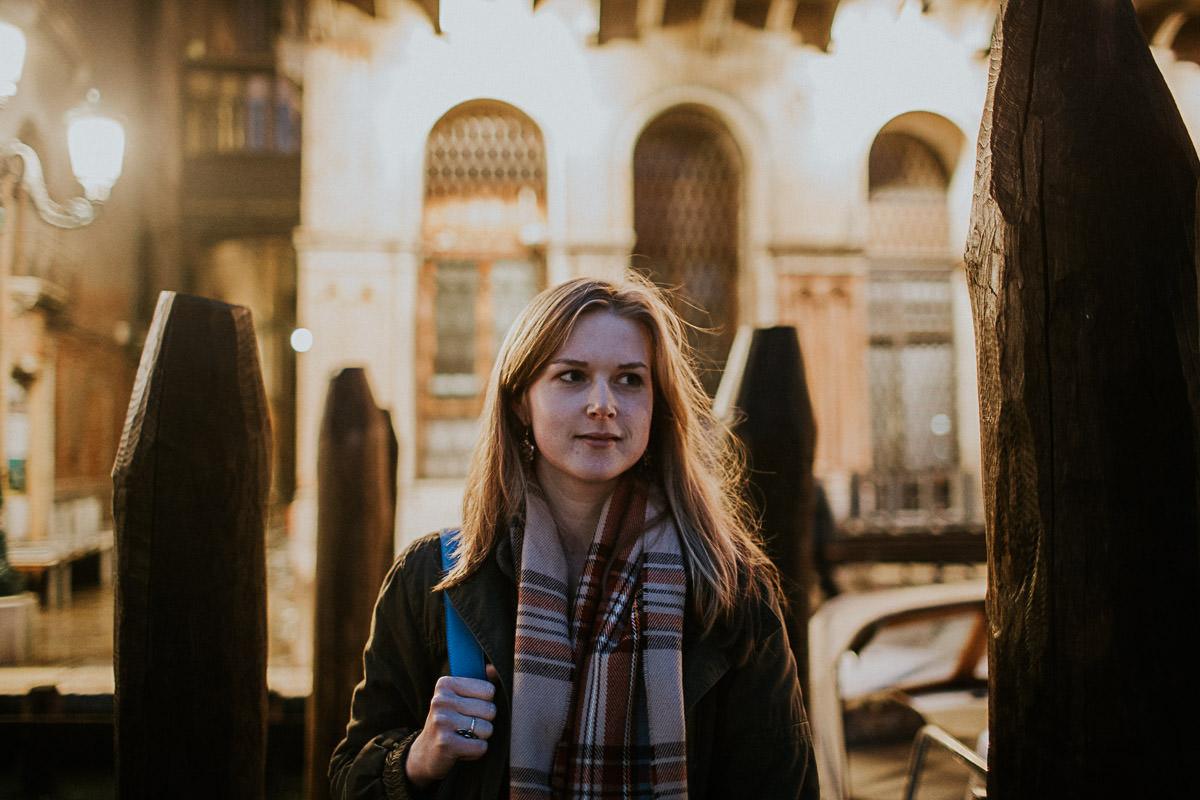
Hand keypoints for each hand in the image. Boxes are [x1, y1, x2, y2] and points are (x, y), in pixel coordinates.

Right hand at [405, 664, 499, 787]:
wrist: (425, 754)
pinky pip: (481, 747)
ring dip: (480, 738)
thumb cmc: (448, 722)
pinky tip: (461, 749)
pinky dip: (475, 752)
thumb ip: (478, 683)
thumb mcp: (458, 699)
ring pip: (487, 729)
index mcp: (445, 684)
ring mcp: (442, 721)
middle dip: (484, 722)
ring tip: (463, 737)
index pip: (489, 690)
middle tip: (466, 726)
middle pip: (490, 710)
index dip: (485, 703)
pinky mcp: (445, 744)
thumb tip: (495, 669)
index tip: (468, 709)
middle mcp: (441, 700)